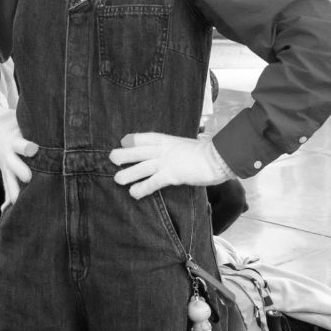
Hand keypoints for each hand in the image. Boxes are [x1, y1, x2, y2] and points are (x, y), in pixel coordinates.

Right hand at [0, 108, 38, 206]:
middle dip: (22, 172)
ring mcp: (6, 166)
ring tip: (19, 204)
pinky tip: (8, 211)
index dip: (26, 147)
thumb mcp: (24, 119)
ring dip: (15, 192)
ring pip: (10, 180)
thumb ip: (38, 121)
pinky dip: (9, 198)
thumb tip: (60, 110)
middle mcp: (8, 155)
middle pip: (14, 165)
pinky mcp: (6, 173)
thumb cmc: (17, 122)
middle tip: (30, 179)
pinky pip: (7, 187)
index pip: (20, 144)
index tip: (34, 149)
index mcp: (14, 141)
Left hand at [110, 133, 228, 198]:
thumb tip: (174, 154)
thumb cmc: (207, 153)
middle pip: (137, 150)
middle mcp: (164, 149)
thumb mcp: (187, 145)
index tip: (123, 142)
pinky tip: (134, 193)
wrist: (218, 158)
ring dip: (127, 174)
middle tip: (112, 159)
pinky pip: (151, 183)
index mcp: (168, 140)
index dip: (132, 139)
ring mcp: (166, 162)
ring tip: (118, 180)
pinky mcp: (171, 175)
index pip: (145, 137)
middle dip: (123, 155)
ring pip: (140, 167)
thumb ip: (176, 149)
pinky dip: (141, 189)